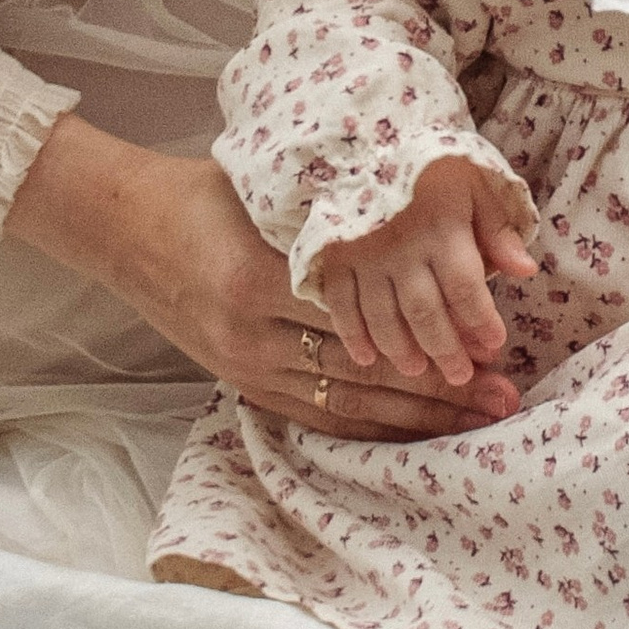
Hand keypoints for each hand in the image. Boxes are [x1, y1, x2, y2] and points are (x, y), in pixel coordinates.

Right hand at [5, 114, 516, 437]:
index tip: (488, 345)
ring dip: (416, 419)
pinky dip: (372, 428)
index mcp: (259, 278)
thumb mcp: (272, 194)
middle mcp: (250, 336)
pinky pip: (317, 418)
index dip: (429, 338)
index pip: (364, 321)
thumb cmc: (205, 195)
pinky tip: (418, 433)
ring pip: (346, 407)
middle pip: (364, 374)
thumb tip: (431, 227)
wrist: (124, 229)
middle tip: (505, 398)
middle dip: (440, 390)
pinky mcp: (241, 386)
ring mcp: (244, 369)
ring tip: (478, 423)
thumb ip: (340, 220)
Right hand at [317, 153, 538, 387]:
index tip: (495, 344)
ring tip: (419, 369)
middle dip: (446, 349)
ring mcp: (363, 256)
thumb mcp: (477, 186)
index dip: (481, 320)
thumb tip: (526, 270)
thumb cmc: (435, 172)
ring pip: (383, 316)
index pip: (464, 286)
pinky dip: (352, 335)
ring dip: (402, 349)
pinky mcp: (334, 259)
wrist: (369, 144)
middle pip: (425, 311)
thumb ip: (498, 230)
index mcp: (441, 228)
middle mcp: (401, 247)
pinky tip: (368, 358)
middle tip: (461, 375)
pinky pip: (341, 305)